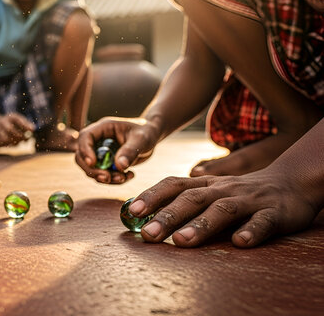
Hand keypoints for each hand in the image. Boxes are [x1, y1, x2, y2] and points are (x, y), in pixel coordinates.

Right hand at [0, 112, 34, 146]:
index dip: (25, 125)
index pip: (18, 120)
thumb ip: (26, 124)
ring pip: (5, 139)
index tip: (33, 130)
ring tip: (19, 142)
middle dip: (19, 135)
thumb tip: (33, 129)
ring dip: (14, 142)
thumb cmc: (11, 123)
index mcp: (9, 117)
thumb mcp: (18, 120)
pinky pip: (3, 144)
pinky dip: (9, 145)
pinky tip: (12, 143)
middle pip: (10, 129)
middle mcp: (2, 122)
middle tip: (26, 139)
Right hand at [74, 117, 158, 183]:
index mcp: (103, 128)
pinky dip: (114, 180)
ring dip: (105, 178)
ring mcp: (100, 152)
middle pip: (82, 156)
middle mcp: (98, 140)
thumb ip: (130, 151)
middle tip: (107, 178)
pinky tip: (130, 175)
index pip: (85, 137)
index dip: (85, 150)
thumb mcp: (142, 140)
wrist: (151, 136)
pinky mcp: (106, 163)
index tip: (93, 163)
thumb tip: (119, 166)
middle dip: (92, 170)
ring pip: (91, 169)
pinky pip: (103, 175)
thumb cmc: (147, 132)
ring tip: (124, 177)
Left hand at [129, 171, 321, 247]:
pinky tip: (239, 243)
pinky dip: (251, 231)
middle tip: (148, 235)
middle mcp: (223, 189)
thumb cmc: (240, 193)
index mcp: (205, 184)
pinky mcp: (274, 212)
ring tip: (182, 242)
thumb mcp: (211, 192)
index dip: (153, 195)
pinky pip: (262, 222)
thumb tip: (144, 219)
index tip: (133, 211)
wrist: (292, 182)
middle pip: (193, 199)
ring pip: (223, 210)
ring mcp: (249, 199)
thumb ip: (184, 203)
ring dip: (201, 225)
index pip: (174, 184)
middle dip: (168, 216)